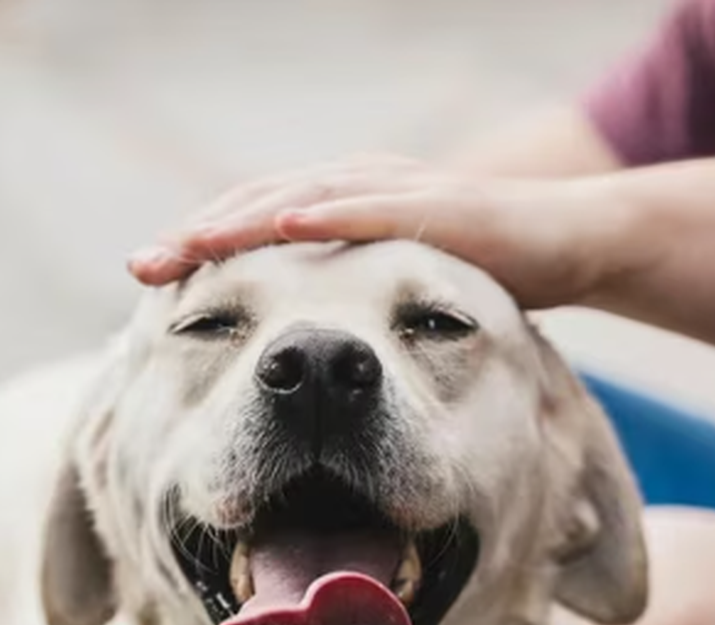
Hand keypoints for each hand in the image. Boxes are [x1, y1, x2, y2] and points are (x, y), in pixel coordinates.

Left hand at [127, 156, 630, 309]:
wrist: (573, 243)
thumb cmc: (482, 271)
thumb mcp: (399, 294)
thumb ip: (349, 301)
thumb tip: (294, 345)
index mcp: (343, 207)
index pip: (255, 223)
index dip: (201, 248)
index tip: (148, 280)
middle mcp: (359, 188)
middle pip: (259, 205)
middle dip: (199, 236)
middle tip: (142, 267)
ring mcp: (398, 190)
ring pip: (302, 197)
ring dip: (242, 220)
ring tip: (189, 244)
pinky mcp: (441, 205)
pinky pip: (374, 206)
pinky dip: (326, 211)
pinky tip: (283, 222)